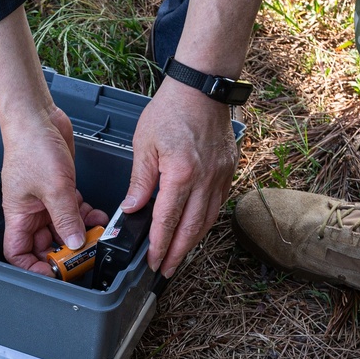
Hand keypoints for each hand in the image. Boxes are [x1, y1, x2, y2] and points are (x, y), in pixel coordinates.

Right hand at [0, 106, 107, 275]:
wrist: (37, 116)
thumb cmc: (31, 145)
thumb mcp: (55, 188)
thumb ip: (66, 218)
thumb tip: (75, 243)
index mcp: (18, 215)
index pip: (18, 254)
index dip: (33, 268)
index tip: (54, 273)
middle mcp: (30, 212)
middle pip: (45, 244)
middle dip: (65, 251)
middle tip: (83, 254)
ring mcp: (45, 201)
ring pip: (62, 228)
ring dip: (79, 233)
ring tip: (95, 235)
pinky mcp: (58, 189)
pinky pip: (72, 212)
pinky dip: (84, 216)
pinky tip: (96, 216)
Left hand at [122, 78, 237, 277]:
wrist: (202, 88)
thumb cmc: (171, 110)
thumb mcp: (144, 144)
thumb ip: (140, 181)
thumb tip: (131, 209)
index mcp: (180, 173)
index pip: (167, 220)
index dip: (160, 245)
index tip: (153, 261)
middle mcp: (205, 179)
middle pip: (192, 228)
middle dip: (178, 253)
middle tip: (166, 270)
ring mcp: (220, 176)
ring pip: (208, 220)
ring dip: (193, 242)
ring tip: (179, 257)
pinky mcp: (228, 171)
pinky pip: (217, 204)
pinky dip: (205, 221)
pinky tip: (195, 229)